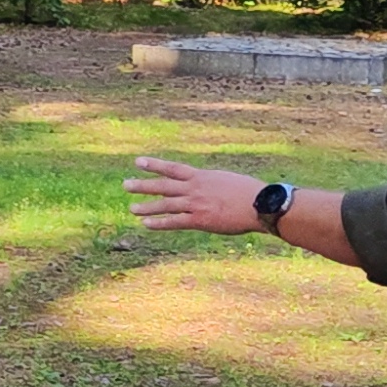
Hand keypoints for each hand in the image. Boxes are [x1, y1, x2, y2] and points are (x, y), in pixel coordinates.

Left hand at [125, 157, 267, 235]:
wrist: (260, 204)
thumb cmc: (249, 192)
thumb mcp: (225, 179)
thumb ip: (209, 182)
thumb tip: (202, 183)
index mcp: (201, 176)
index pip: (172, 168)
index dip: (154, 165)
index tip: (138, 162)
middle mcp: (194, 188)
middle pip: (163, 186)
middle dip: (143, 185)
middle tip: (126, 184)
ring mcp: (196, 204)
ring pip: (165, 204)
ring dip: (147, 207)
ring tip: (132, 208)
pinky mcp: (200, 220)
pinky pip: (175, 222)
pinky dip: (160, 223)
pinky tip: (147, 224)